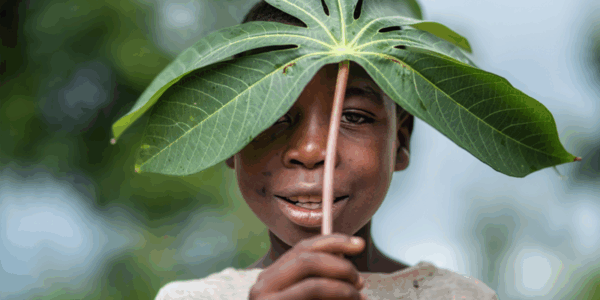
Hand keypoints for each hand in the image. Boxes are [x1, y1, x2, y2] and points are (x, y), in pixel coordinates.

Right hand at [249, 234, 366, 299]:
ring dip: (343, 286)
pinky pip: (312, 292)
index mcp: (271, 279)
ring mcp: (264, 299)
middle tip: (360, 280)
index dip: (333, 241)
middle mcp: (262, 285)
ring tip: (359, 297)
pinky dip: (337, 295)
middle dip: (340, 264)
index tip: (359, 243)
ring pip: (312, 278)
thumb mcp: (311, 299)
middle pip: (306, 258)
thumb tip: (350, 264)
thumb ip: (322, 284)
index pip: (302, 248)